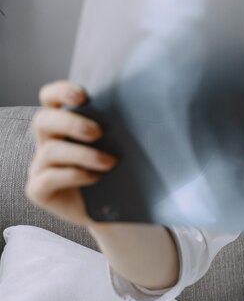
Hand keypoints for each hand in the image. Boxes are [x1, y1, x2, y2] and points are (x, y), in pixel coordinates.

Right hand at [25, 80, 117, 226]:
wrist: (114, 208)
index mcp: (64, 123)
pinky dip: (75, 175)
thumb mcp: (121, 145)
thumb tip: (147, 110)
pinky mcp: (38, 190)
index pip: (50, 98)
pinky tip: (96, 178)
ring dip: (83, 154)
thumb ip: (122, 127)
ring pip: (50, 151)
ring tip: (110, 162)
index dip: (61, 91)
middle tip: (99, 132)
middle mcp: (48, 141)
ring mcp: (40, 166)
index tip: (83, 95)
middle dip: (71, 122)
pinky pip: (49, 178)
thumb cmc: (118, 169)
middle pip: (43, 120)